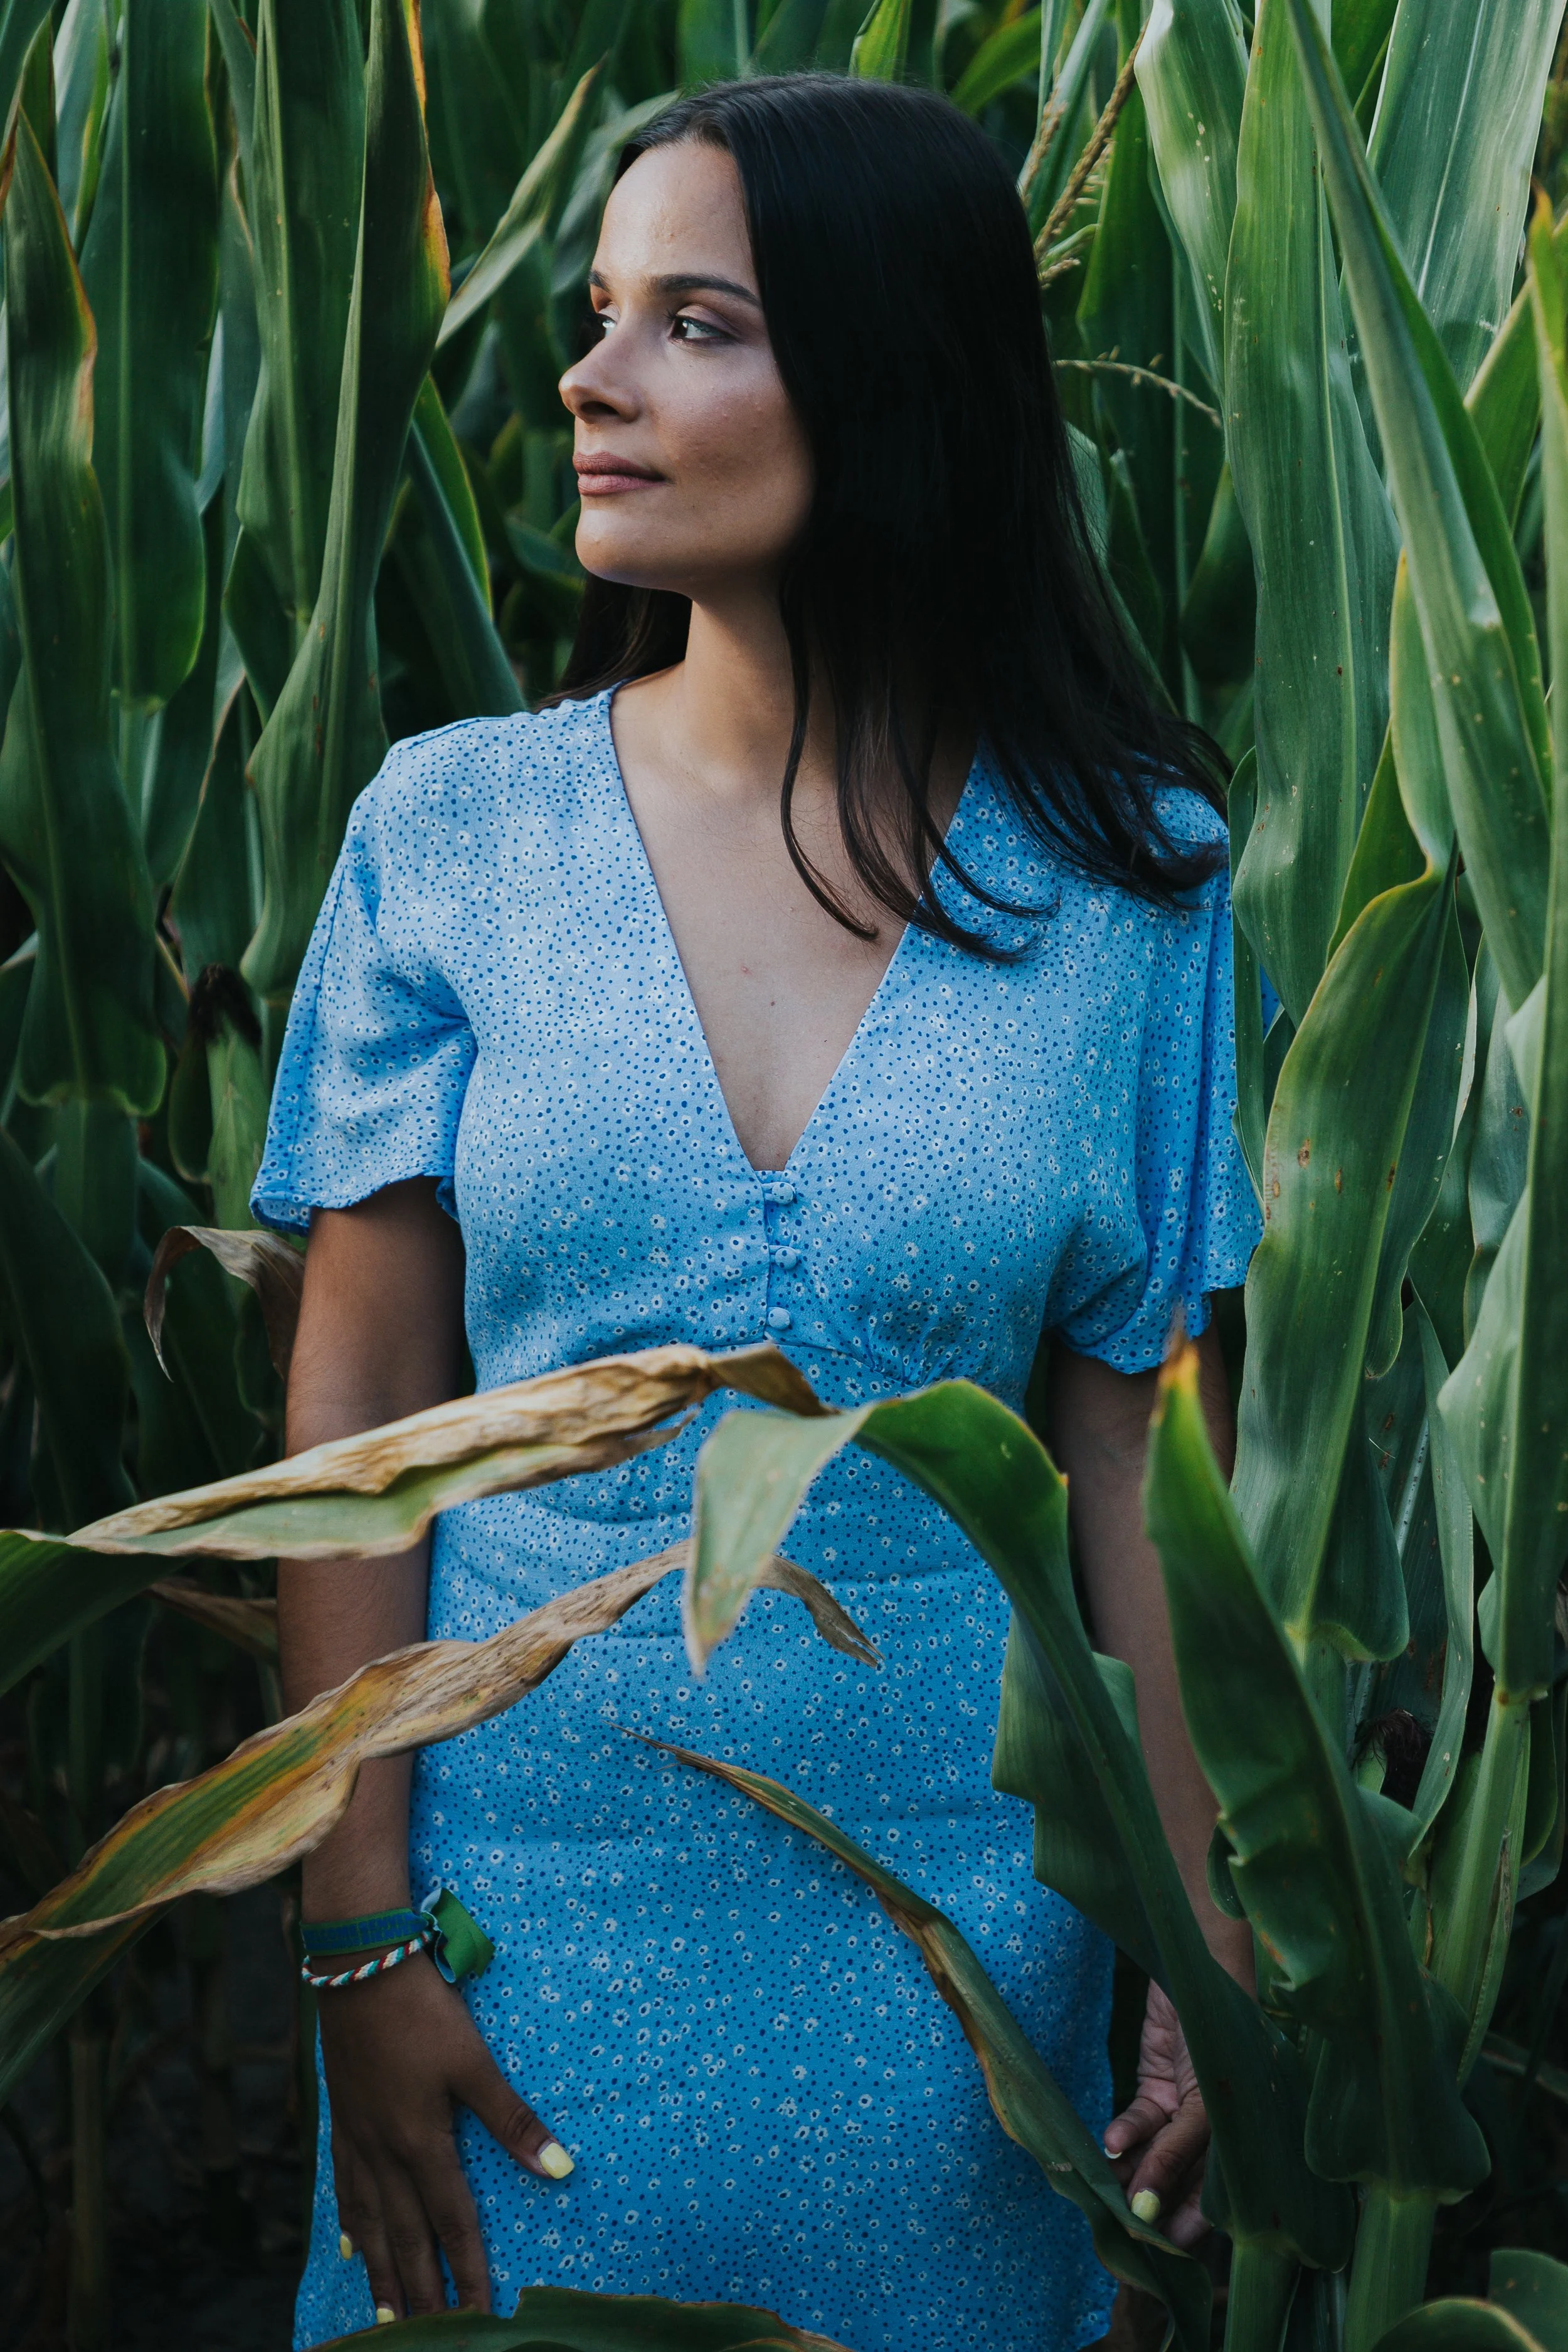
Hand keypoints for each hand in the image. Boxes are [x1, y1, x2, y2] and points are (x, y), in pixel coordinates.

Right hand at [320, 1948, 570, 2317]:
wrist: (358, 1967)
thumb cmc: (422, 2009)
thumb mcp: (473, 2061)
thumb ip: (513, 2120)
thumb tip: (559, 2169)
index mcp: (421, 2143)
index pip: (451, 2225)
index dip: (467, 2274)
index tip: (478, 2318)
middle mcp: (384, 2152)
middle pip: (406, 2238)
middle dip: (423, 2293)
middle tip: (434, 2337)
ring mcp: (357, 2138)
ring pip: (371, 2223)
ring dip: (383, 2273)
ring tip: (389, 2317)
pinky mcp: (341, 2119)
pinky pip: (344, 2188)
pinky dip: (352, 2225)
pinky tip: (352, 2246)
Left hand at [1102, 1982, 1208, 2248]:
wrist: (1196, 1962)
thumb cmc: (1218, 2029)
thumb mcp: (1206, 2102)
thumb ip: (1177, 2152)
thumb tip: (1148, 2203)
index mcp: (1248, 2135)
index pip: (1221, 2196)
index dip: (1191, 2225)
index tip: (1162, 2250)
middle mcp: (1218, 2126)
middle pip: (1185, 2179)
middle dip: (1153, 2203)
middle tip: (1123, 2226)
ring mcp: (1186, 2104)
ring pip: (1156, 2152)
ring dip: (1132, 2170)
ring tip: (1108, 2188)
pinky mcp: (1158, 2082)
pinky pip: (1142, 2120)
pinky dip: (1127, 2132)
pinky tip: (1110, 2142)